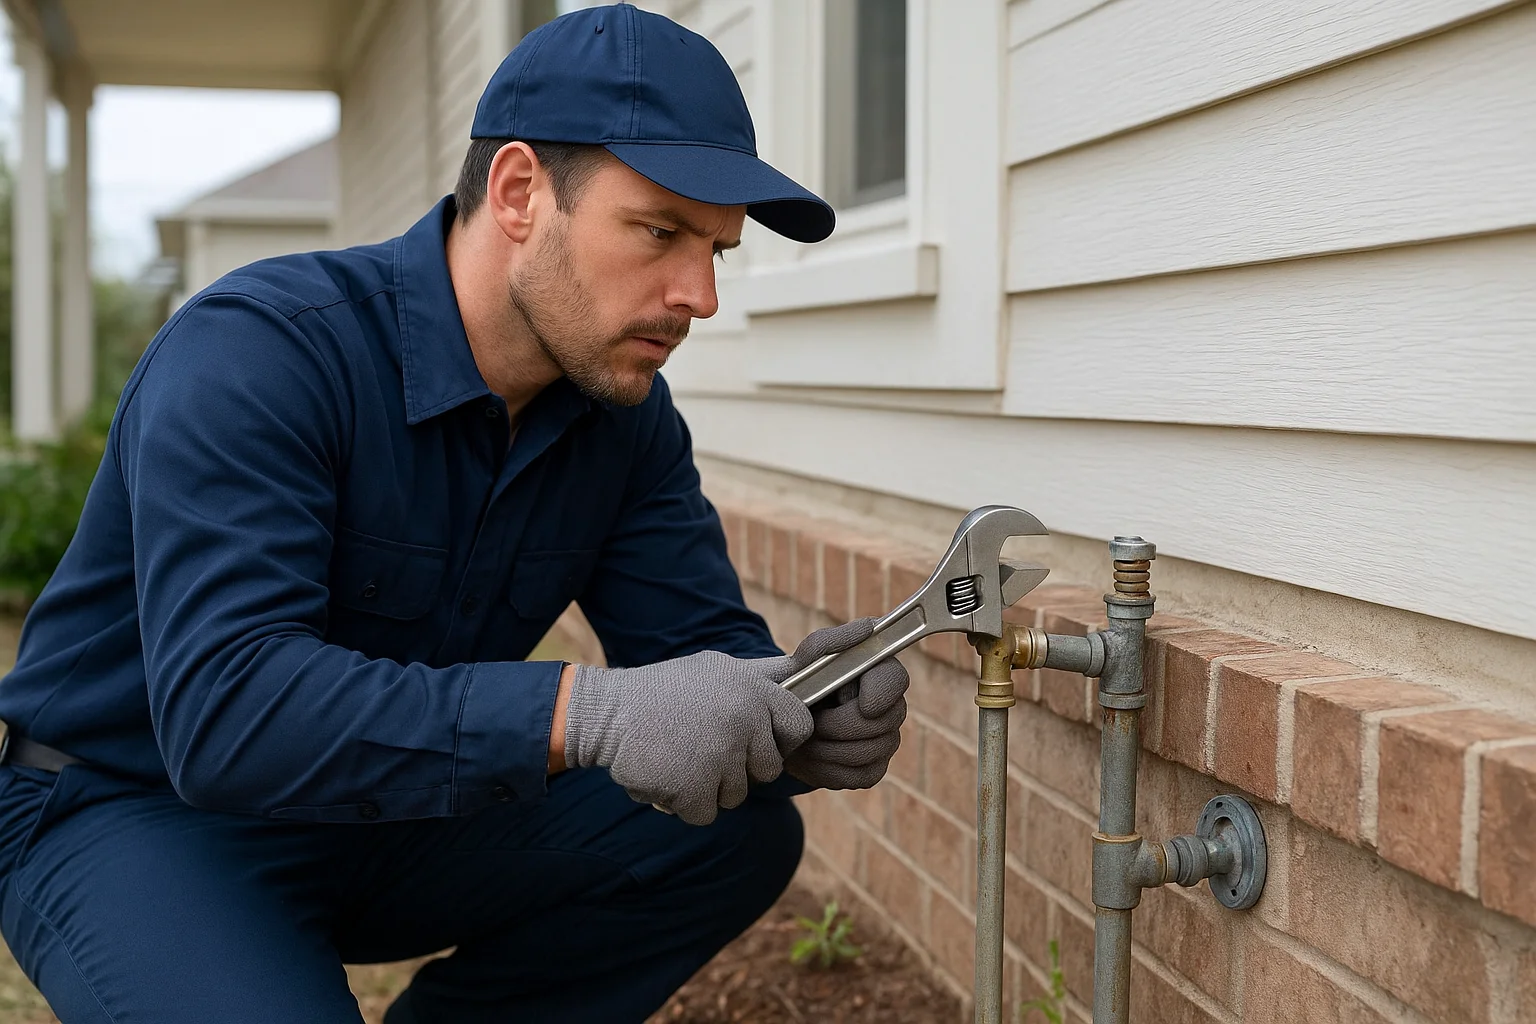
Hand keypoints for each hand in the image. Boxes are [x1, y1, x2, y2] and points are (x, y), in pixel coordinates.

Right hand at [563, 649, 813, 824]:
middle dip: (740, 766)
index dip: (781, 738)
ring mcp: (720, 756)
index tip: (756, 739)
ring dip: (709, 785)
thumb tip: (802, 676)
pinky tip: (667, 774)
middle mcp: (743, 720)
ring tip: (681, 755)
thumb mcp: (718, 670)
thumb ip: (761, 680)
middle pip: (768, 769)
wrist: (607, 714)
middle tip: (704, 745)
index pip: (799, 725)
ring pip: (737, 795)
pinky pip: (706, 813)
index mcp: (752, 690)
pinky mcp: (695, 789)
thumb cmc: (666, 692)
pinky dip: (685, 803)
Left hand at [780, 619, 909, 790]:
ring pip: (866, 753)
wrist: (783, 721)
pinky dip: (827, 769)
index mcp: (878, 673)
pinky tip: (811, 756)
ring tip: (802, 738)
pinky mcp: (873, 769)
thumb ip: (830, 641)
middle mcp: (891, 707)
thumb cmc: (798, 684)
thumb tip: (868, 627)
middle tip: (808, 719)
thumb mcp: (803, 659)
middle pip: (878, 725)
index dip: (879, 694)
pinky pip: (859, 776)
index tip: (858, 701)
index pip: (896, 682)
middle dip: (834, 725)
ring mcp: (885, 741)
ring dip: (825, 748)